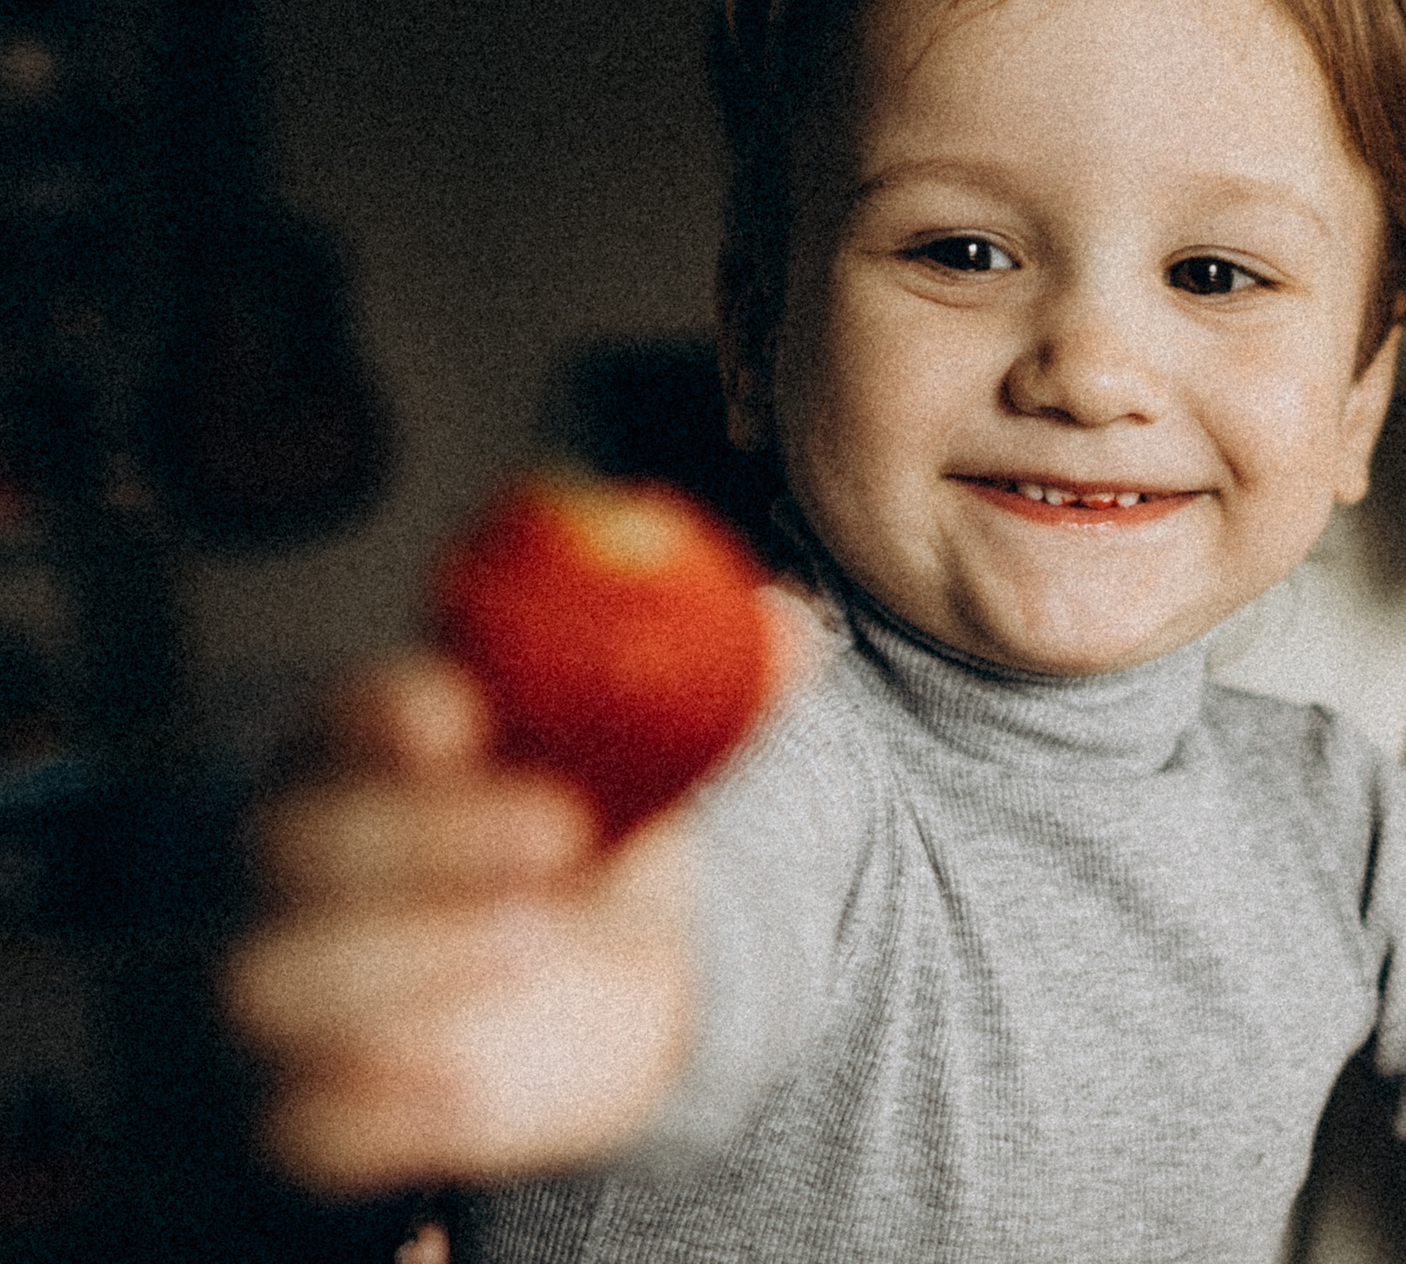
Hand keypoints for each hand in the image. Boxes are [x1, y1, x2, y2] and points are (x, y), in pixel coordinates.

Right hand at [226, 657, 693, 1196]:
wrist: (606, 978)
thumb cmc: (599, 836)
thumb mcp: (661, 761)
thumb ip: (716, 693)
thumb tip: (792, 627)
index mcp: (380, 750)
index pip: (347, 711)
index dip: (389, 707)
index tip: (465, 714)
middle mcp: (311, 860)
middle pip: (295, 839)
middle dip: (421, 834)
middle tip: (559, 834)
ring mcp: (304, 983)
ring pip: (269, 977)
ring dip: (400, 960)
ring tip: (538, 945)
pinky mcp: (324, 1103)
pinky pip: (302, 1120)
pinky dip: (373, 1106)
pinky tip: (467, 1077)